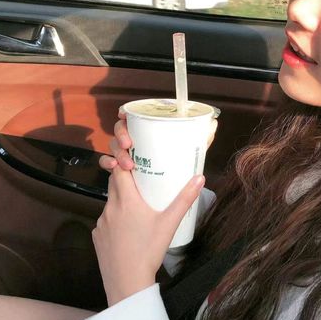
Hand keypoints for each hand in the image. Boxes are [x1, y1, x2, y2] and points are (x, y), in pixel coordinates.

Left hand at [93, 167, 204, 305]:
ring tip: (138, 208)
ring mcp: (101, 223)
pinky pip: (105, 221)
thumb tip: (200, 178)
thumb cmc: (149, 251)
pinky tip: (128, 230)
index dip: (125, 162)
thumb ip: (185, 199)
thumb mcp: (170, 223)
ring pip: (109, 203)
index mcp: (126, 200)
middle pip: (113, 184)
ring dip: (120, 200)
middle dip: (125, 179)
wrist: (127, 283)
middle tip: (141, 180)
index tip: (135, 160)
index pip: (119, 170)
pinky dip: (115, 219)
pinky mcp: (97, 237)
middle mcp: (110, 208)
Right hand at [99, 107, 218, 171]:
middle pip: (122, 130)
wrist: (160, 206)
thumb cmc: (178, 173)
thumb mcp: (190, 153)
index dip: (127, 113)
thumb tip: (213, 124)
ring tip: (128, 165)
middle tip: (129, 144)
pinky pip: (107, 163)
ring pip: (114, 145)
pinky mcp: (119, 172)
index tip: (125, 113)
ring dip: (117, 151)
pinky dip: (107, 162)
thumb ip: (201, 140)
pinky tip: (113, 167)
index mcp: (151, 135)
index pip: (135, 119)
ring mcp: (126, 157)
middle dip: (122, 134)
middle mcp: (137, 143)